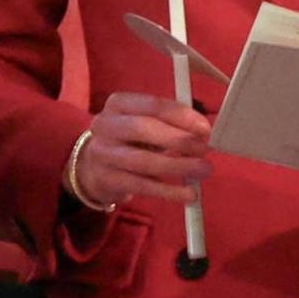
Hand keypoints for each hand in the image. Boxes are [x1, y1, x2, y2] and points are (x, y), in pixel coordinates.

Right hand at [73, 90, 209, 205]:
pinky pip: (141, 186)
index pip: (153, 105)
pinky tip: (188, 193)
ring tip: (203, 170)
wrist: (93, 167)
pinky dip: (168, 191)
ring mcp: (102, 153)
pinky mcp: (106, 179)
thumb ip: (172, 123)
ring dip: (178, 166)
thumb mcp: (146, 122)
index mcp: (119, 104)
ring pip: (143, 161)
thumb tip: (204, 133)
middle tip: (204, 150)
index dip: (182, 116)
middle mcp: (105, 125)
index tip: (205, 129)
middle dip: (179, 140)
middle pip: (143, 129)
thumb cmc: (130, 140)